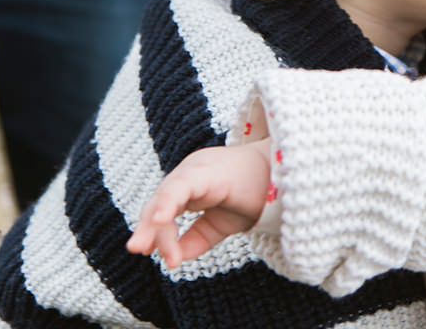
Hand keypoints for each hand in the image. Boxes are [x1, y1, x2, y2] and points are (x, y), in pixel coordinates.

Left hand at [126, 140, 272, 267]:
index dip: (157, 232)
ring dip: (155, 223)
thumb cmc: (256, 194)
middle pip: (161, 202)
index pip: (166, 208)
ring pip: (166, 196)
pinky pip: (180, 186)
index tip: (153, 256)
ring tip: (144, 247)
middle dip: (148, 227)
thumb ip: (197, 237)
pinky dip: (168, 203)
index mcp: (192, 183)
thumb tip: (174, 258)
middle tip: (136, 249)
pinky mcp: (205, 169)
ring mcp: (196, 168)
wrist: (289, 176)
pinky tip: (161, 219)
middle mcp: (190, 173)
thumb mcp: (222, 223)